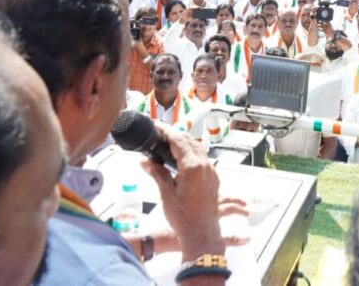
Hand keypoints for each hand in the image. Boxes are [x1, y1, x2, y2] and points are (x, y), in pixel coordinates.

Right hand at [141, 124, 224, 260]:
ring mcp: (211, 171)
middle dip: (175, 134)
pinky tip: (183, 157)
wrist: (201, 233)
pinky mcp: (213, 178)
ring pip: (198, 148)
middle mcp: (205, 165)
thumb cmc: (183, 217)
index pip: (178, 141)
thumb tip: (144, 161)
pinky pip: (203, 158)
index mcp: (193, 166)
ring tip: (169, 142)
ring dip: (184, 142)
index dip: (166, 131)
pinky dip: (192, 152)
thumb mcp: (166, 194)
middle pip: (189, 141)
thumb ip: (157, 173)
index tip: (156, 125)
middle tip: (160, 133)